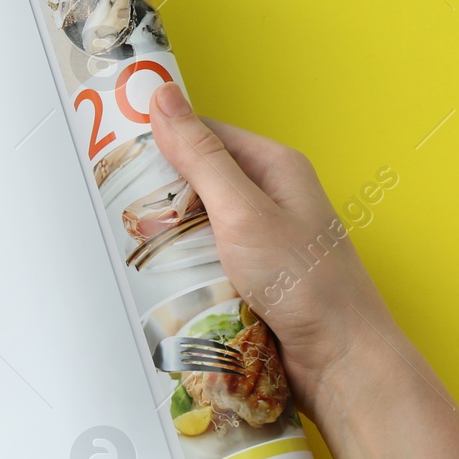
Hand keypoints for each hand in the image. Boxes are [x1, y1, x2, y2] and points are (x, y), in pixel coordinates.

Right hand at [149, 83, 398, 415]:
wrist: (340, 360)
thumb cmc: (306, 283)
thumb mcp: (243, 211)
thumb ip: (201, 157)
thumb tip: (164, 98)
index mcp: (276, 167)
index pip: (207, 134)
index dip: (164, 138)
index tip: (118, 146)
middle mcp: (271, 198)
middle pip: (199, 181)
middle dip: (162, 194)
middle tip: (120, 205)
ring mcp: (263, 240)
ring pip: (199, 225)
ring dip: (171, 236)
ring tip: (137, 246)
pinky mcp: (254, 277)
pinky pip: (208, 261)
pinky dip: (185, 268)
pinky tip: (165, 278)